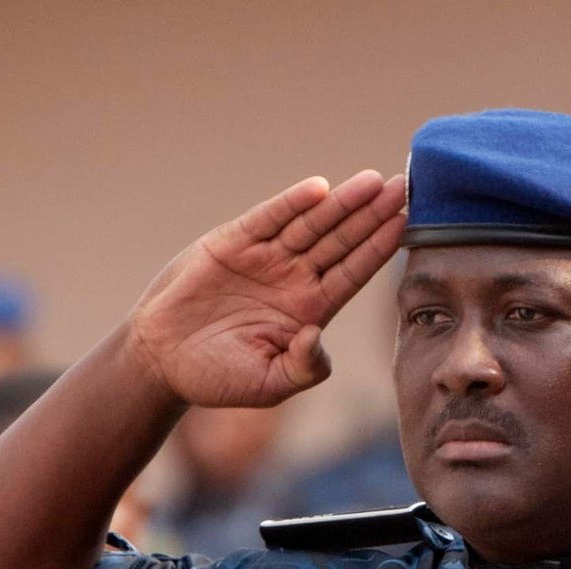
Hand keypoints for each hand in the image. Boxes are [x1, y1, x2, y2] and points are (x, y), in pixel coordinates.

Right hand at [128, 170, 406, 408]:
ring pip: (312, 224)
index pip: (354, 272)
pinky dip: (291, 204)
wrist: (162, 360)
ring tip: (374, 181)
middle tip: (404, 186)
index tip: (407, 223)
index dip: (380, 248)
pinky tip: (319, 189)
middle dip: (372, 215)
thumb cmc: (219, 377)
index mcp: (310, 310)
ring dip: (342, 203)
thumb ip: (304, 368)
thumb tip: (317, 335)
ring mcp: (265, 258)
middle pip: (342, 240)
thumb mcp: (270, 384)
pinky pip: (269, 219)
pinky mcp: (233, 244)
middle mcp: (294, 278)